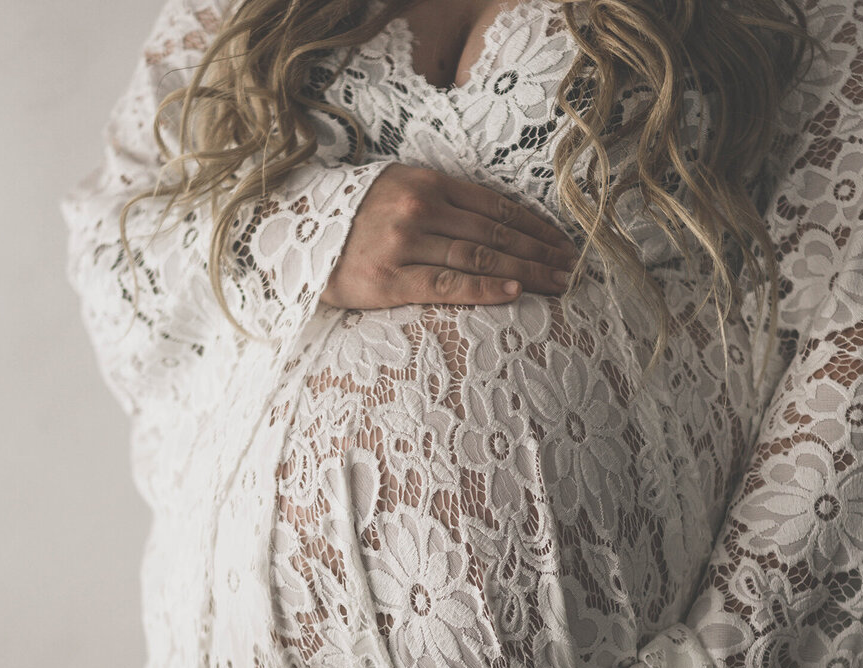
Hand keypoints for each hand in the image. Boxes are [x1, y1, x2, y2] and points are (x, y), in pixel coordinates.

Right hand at [323, 163, 579, 307]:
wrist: (289, 241)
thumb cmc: (353, 220)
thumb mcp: (396, 191)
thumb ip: (442, 200)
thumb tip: (497, 222)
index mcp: (425, 181)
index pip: (495, 205)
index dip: (535, 225)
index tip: (563, 242)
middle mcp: (419, 206)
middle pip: (496, 232)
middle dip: (541, 251)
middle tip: (573, 268)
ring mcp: (404, 242)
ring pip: (480, 256)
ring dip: (527, 270)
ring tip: (559, 284)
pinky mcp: (390, 279)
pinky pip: (449, 284)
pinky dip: (486, 287)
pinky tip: (517, 291)